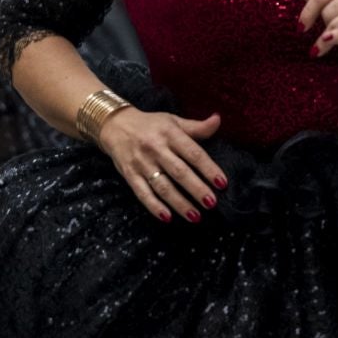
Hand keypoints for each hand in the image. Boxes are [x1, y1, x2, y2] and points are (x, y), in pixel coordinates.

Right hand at [97, 108, 225, 222]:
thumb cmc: (150, 125)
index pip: (193, 153)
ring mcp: (142, 163)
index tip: (222, 183)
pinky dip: (154, 207)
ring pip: (163, 186)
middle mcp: (156, 149)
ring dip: (179, 203)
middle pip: (179, 172)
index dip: (209, 169)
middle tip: (211, 203)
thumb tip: (218, 120)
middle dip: (196, 189)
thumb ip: (197, 127)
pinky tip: (167, 218)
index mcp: (170, 134)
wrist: (115, 125)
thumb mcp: (173, 121)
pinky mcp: (130, 175)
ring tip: (195, 216)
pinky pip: (142, 193)